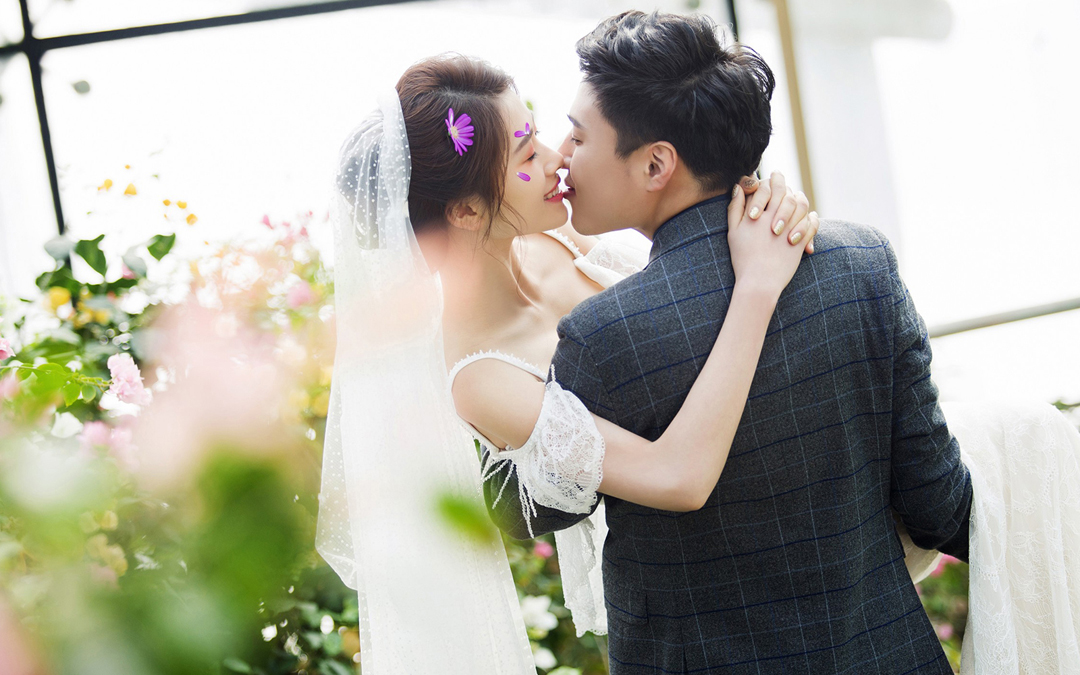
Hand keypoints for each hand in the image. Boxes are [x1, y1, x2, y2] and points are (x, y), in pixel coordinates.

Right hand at [727, 175, 819, 298]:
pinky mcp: (801, 241)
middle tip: (783, 179)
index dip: (773, 179)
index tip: (774, 175)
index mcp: (759, 214)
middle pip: (787, 192)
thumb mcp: (733, 232)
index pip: (770, 187)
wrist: (759, 283)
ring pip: (802, 205)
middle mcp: (776, 218)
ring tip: (797, 198)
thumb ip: (735, 208)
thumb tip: (738, 186)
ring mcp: (790, 229)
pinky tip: (808, 217)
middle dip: (786, 183)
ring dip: (800, 199)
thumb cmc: (742, 258)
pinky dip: (812, 218)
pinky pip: (812, 223)